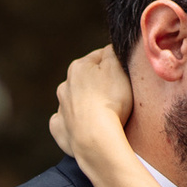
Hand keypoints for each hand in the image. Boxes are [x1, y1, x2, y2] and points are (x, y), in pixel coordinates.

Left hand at [47, 48, 135, 174]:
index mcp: (78, 67)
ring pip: (75, 101)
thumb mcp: (119, 67)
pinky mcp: (60, 129)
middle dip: (99, 84)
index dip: (115, 63)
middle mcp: (65, 86)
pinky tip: (86, 129)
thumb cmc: (110, 100)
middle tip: (118, 95)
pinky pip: (67, 124)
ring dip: (87, 104)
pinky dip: (75, 125)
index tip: (126, 73)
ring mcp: (61, 109)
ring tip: (104, 115)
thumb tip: (110, 48)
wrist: (95, 138)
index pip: (100, 57)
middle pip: (86, 80)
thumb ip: (113, 52)